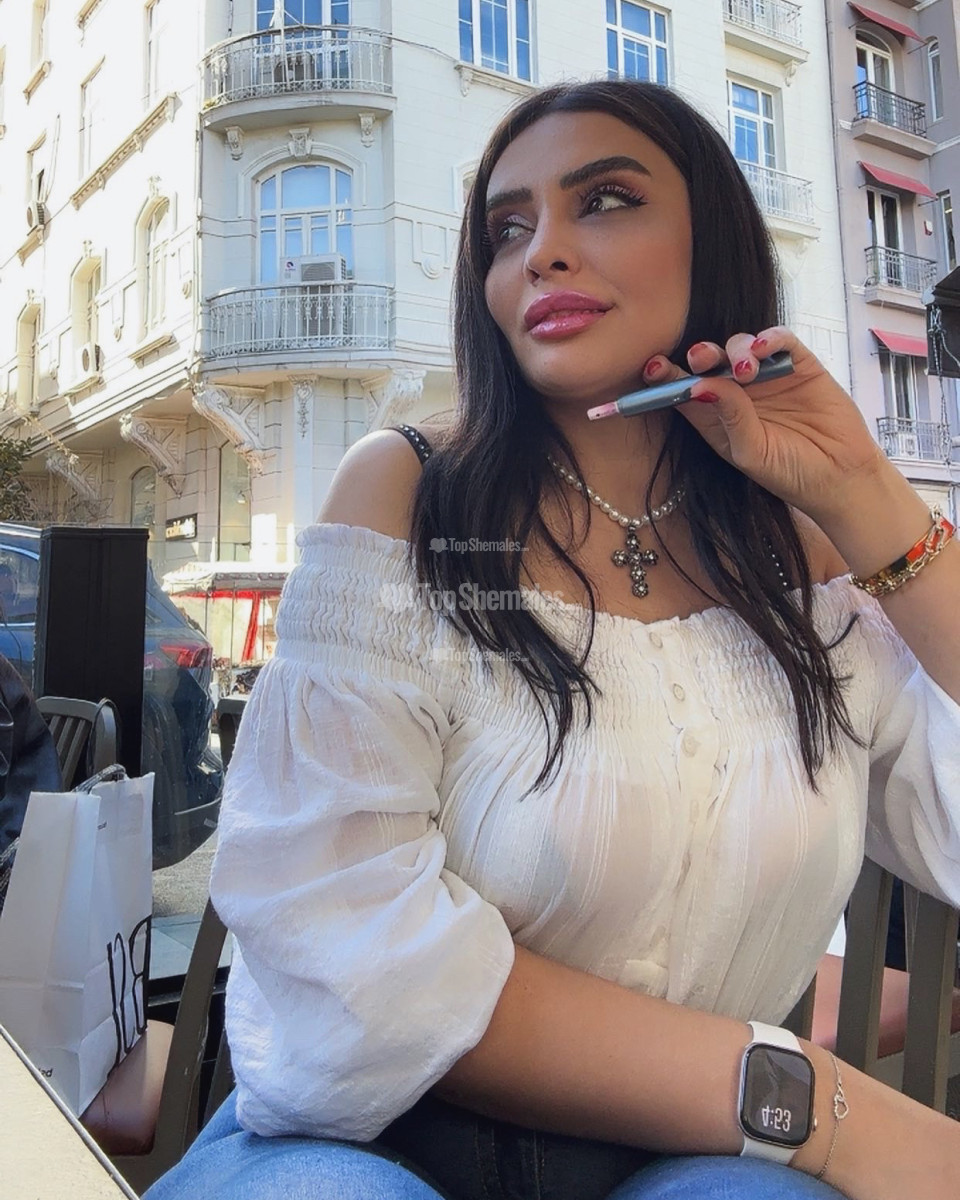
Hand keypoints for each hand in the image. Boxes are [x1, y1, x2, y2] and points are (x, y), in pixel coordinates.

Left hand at [642, 328, 891, 524]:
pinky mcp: (798, 363)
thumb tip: (702, 386)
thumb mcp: (751, 452)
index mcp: (715, 416)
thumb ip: (728, 418)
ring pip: (740, 345)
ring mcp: (767, 375)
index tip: (653, 369)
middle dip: (701, 354)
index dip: (667, 377)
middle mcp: (737, 392)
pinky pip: (779, 340)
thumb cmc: (789, 473)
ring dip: (736, 350)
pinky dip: (769, 338)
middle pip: (709, 361)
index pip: (684, 389)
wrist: (840, 477)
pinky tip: (764, 348)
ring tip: (745, 371)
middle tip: (701, 357)